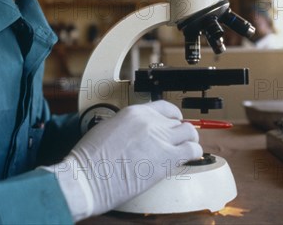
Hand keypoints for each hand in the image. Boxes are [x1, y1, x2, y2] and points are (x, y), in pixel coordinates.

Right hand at [46, 100, 201, 219]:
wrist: (89, 176)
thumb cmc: (91, 158)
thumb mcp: (108, 128)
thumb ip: (128, 126)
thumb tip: (138, 133)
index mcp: (134, 113)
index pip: (164, 107)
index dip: (173, 116)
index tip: (174, 123)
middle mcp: (150, 122)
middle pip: (179, 121)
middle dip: (181, 131)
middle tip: (179, 141)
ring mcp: (160, 139)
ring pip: (190, 133)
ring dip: (190, 141)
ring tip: (186, 149)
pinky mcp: (166, 158)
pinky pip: (191, 150)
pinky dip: (193, 153)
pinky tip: (187, 158)